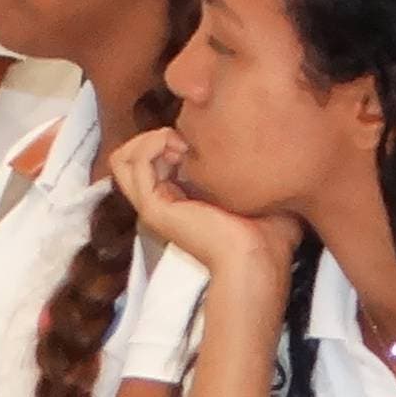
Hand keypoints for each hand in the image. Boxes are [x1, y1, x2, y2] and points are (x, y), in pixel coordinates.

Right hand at [108, 127, 298, 293]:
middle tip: (185, 140)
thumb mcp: (259, 194)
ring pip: (123, 159)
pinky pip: (132, 164)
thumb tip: (272, 152)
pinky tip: (179, 147)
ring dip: (149, 138)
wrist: (259, 260)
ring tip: (180, 143)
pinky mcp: (153, 208)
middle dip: (153, 135)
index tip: (203, 139)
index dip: (169, 140)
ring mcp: (154, 206)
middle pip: (130, 159)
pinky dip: (152, 144)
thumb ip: (253, 174)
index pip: (153, 162)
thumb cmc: (268, 237)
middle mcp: (163, 203)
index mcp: (181, 201)